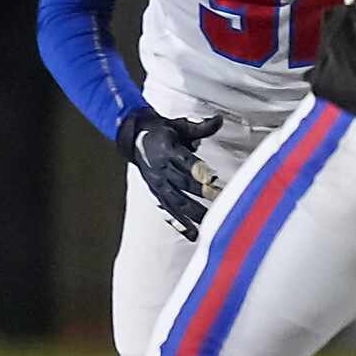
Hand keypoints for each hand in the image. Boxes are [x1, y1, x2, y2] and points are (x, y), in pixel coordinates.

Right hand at [121, 108, 222, 237]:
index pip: (185, 162)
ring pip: (175, 202)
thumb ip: (200, 127)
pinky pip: (166, 210)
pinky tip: (193, 235)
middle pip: (183, 184)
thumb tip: (219, 119)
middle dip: (202, 194)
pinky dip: (178, 224)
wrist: (134, 138)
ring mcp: (157, 183)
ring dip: (192, 215)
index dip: (198, 170)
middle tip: (221, 201)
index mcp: (166, 150)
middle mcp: (160, 169)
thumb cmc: (165, 130)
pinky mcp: (156, 193)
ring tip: (209, 228)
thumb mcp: (180, 125)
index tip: (212, 179)